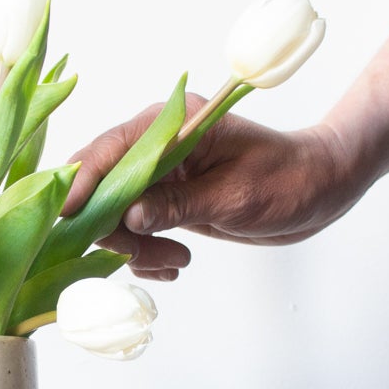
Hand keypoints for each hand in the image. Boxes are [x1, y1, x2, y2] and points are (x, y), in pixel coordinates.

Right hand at [62, 104, 360, 281]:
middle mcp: (159, 145)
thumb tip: (128, 217)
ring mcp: (162, 174)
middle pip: (103, 186)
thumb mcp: (236, 196)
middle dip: (114, 227)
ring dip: (135, 247)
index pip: (109, 149)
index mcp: (173, 124)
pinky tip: (174, 264)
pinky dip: (146, 253)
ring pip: (117, 214)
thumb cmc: (290, 179)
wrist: (321, 188)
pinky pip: (136, 228)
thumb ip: (179, 205)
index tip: (68, 216)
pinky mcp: (168, 199)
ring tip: (176, 261)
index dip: (82, 182)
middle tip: (144, 255)